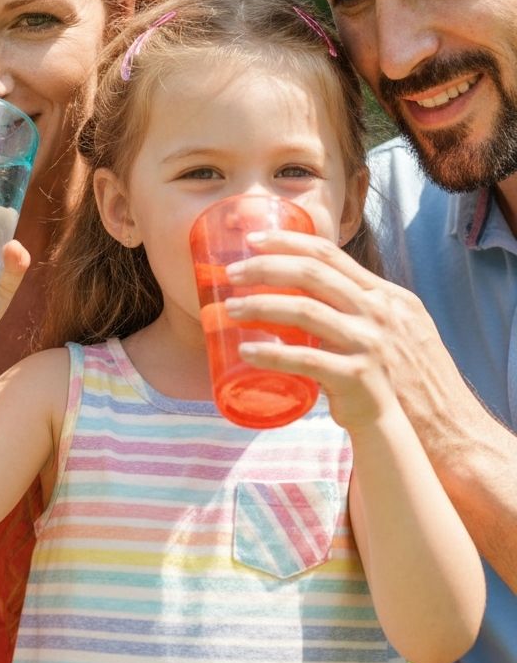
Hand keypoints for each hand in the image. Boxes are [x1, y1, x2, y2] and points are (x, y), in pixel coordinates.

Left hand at [221, 229, 463, 434]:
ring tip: (230, 308)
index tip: (254, 238)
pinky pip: (305, 359)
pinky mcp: (358, 376)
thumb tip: (301, 290)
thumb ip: (351, 307)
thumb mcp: (383, 327)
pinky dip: (271, 353)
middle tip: (231, 272)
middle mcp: (377, 312)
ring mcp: (369, 343)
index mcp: (381, 294)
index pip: (329, 253)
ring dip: (261, 305)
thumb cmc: (393, 373)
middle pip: (311, 274)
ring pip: (305, 311)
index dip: (288, 241)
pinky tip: (245, 350)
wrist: (432, 424)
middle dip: (266, 267)